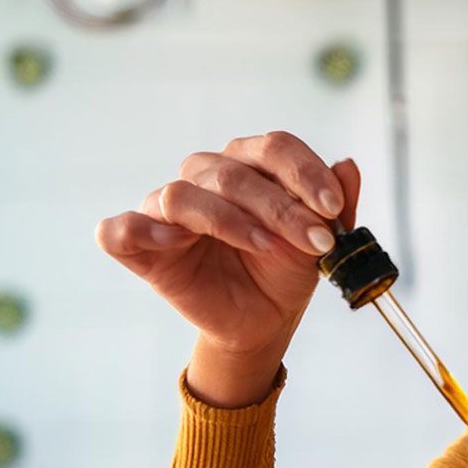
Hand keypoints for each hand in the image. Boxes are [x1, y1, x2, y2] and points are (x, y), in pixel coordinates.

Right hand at [95, 132, 360, 400]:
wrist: (263, 320)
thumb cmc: (284, 271)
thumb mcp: (321, 241)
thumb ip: (336, 205)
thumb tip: (348, 166)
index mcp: (248, 165)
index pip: (273, 147)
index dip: (305, 173)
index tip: (333, 208)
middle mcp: (204, 178)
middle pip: (233, 173)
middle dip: (282, 208)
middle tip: (317, 241)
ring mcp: (166, 211)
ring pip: (184, 194)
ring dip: (231, 221)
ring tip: (268, 248)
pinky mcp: (139, 246)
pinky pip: (119, 229)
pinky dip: (145, 230)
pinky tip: (179, 242)